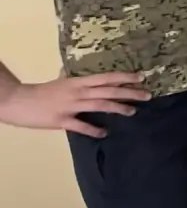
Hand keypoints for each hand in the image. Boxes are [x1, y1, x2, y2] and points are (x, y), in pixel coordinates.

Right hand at [0, 72, 148, 137]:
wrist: (18, 101)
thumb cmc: (41, 92)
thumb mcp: (61, 82)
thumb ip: (74, 80)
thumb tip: (82, 75)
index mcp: (78, 81)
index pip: (106, 77)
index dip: (124, 77)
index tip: (142, 77)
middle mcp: (78, 91)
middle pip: (108, 90)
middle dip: (129, 92)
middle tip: (148, 94)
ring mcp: (70, 106)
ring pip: (99, 105)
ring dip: (117, 107)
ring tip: (133, 111)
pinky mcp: (61, 120)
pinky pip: (80, 126)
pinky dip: (93, 129)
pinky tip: (104, 133)